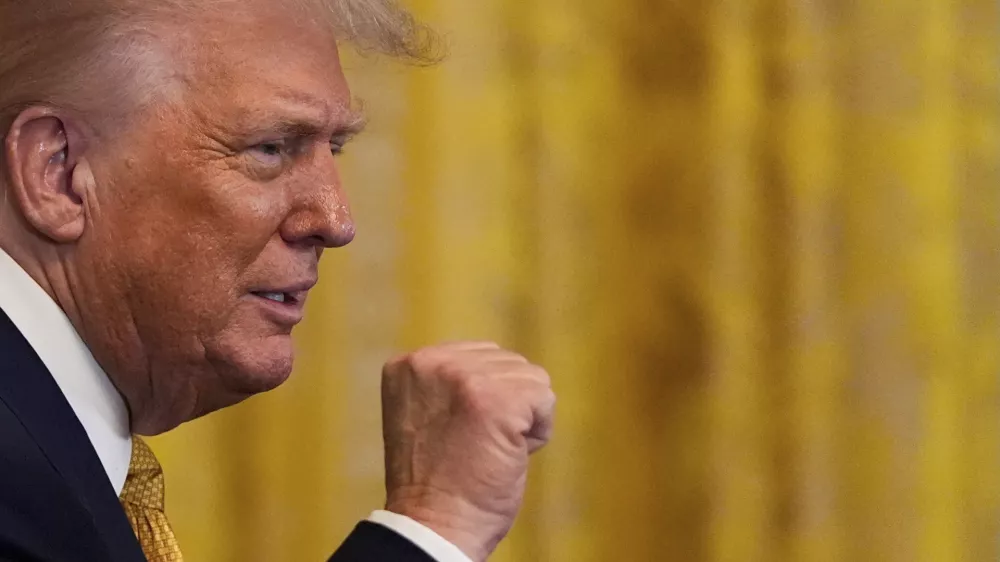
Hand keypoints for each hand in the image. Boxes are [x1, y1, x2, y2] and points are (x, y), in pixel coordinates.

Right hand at [381, 341, 555, 561]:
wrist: (433, 527)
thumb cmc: (435, 483)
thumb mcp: (426, 414)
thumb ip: (450, 382)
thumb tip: (498, 362)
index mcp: (409, 364)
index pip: (479, 355)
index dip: (483, 399)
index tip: (459, 434)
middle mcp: (433, 362)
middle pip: (507, 363)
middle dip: (506, 404)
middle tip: (475, 446)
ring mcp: (466, 377)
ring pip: (530, 378)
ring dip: (522, 419)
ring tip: (488, 450)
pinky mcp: (499, 399)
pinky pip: (545, 399)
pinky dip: (538, 432)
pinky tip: (508, 453)